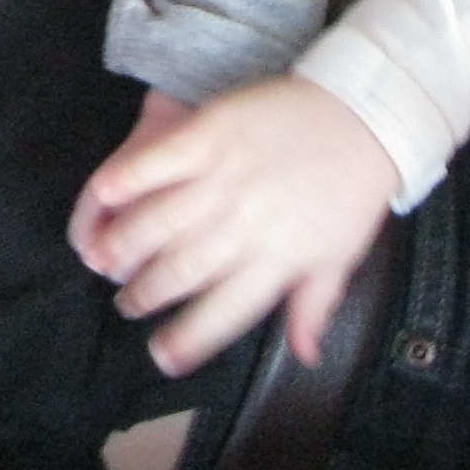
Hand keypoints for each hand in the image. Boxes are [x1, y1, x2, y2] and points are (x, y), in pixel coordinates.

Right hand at [69, 79, 398, 375]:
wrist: (364, 114)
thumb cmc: (350, 188)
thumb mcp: (339, 256)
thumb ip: (313, 309)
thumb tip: (304, 356)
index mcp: (277, 262)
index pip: (222, 316)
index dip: (186, 342)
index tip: (163, 356)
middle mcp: (245, 226)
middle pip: (178, 273)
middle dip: (143, 295)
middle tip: (127, 302)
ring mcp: (225, 177)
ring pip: (158, 222)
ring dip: (124, 246)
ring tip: (105, 260)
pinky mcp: (211, 133)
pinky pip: (158, 161)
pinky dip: (126, 179)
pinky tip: (104, 196)